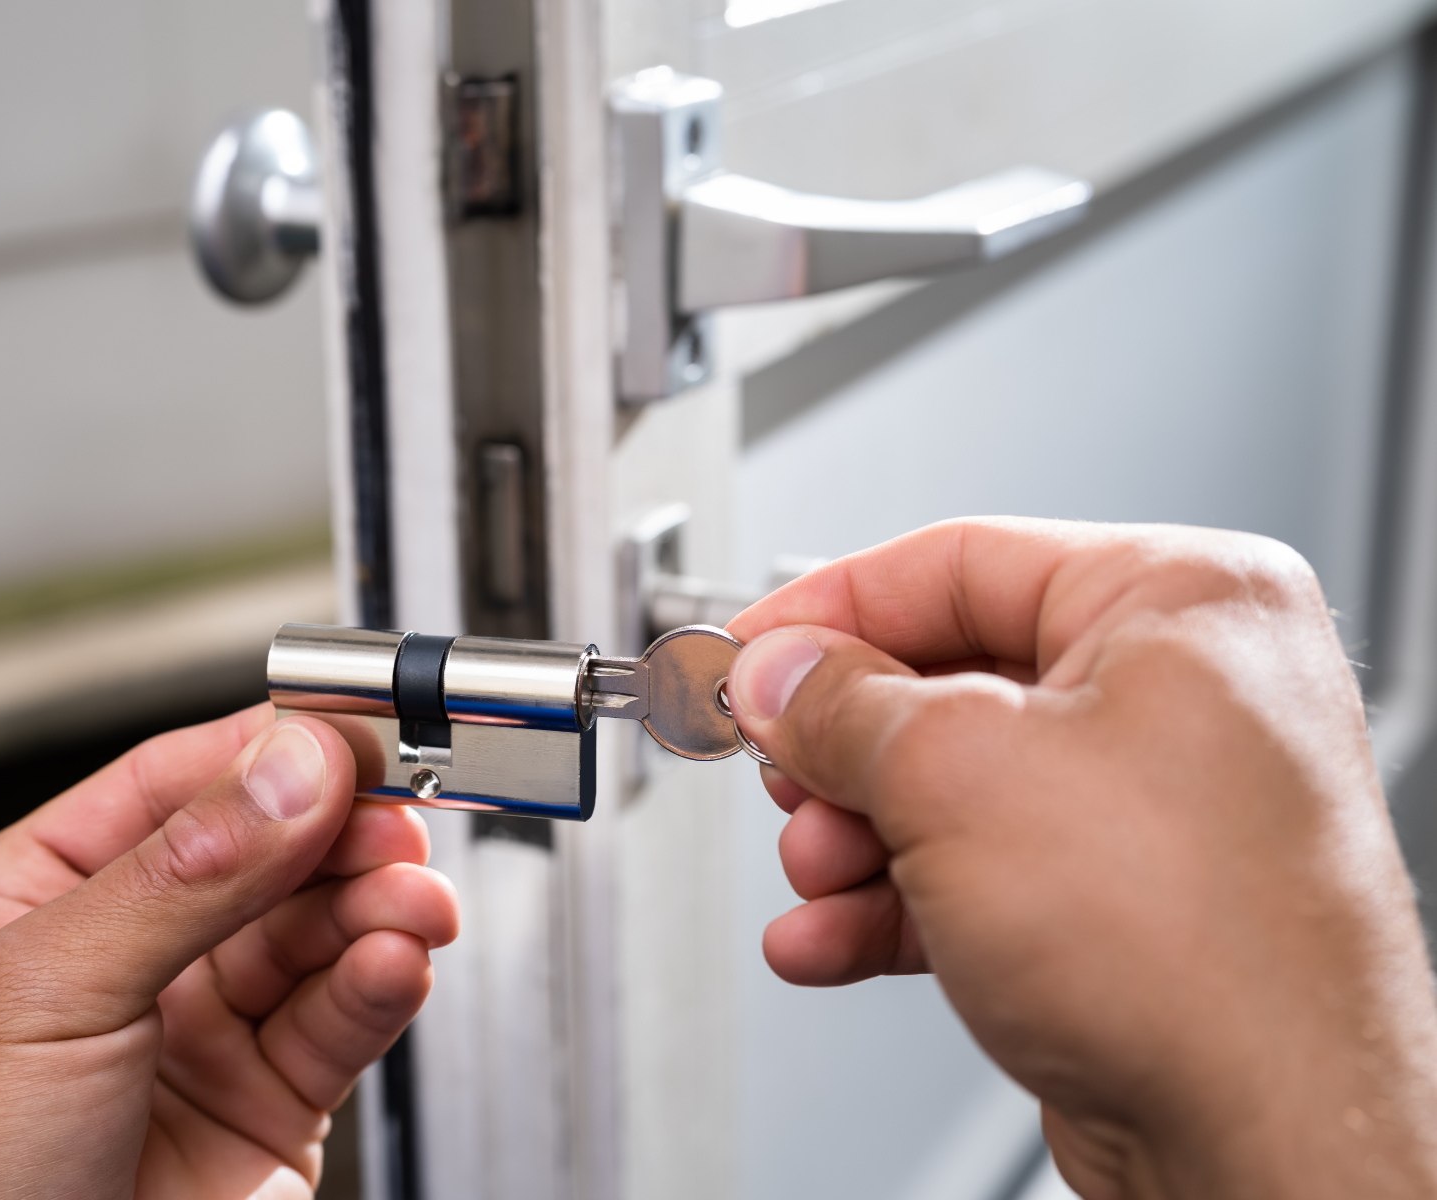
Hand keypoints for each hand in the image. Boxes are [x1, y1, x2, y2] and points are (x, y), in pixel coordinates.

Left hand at [0, 704, 458, 1199]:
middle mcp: (124, 959)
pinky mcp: (268, 1111)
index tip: (348, 731)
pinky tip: (395, 963)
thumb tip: (288, 769)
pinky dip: (380, 985)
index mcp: (36, 901)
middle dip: (337, 832)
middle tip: (397, 816)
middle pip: (263, 853)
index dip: (266, 753)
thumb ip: (181, 875)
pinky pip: (340, 1022)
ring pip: (316, 934)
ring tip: (410, 901)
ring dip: (375, 905)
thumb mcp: (45, 995)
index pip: (172, 786)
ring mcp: (199, 1037)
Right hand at [725, 518, 1436, 1199]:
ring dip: (856, 840)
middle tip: (779, 772)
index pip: (960, 562)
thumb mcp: (956, 776)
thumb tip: (777, 674)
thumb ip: (839, 705)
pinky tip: (830, 938)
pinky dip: (894, 905)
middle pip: (948, 682)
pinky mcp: (1130, 906)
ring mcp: (1162, 806)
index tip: (751, 648)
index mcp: (1184, 602)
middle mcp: (1187, 693)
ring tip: (815, 876)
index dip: (829, 608)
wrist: (1268, 1144)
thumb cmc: (1195, 952)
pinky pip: (982, 874)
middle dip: (842, 750)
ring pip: (954, 789)